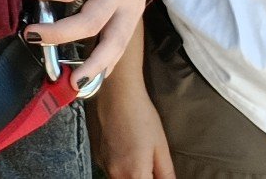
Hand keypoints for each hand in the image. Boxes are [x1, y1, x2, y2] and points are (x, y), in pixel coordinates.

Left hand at [24, 0, 154, 87]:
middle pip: (91, 20)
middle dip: (58, 33)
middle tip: (31, 35)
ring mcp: (130, 7)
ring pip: (113, 42)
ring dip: (92, 64)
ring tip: (72, 83)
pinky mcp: (133, 18)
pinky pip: (121, 47)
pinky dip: (107, 66)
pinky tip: (92, 82)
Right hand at [91, 63, 175, 178]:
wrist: (117, 95)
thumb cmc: (141, 117)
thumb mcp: (161, 147)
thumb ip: (166, 174)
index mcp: (135, 174)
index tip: (158, 173)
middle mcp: (117, 174)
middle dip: (144, 178)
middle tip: (152, 167)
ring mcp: (105, 166)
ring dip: (134, 177)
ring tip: (142, 159)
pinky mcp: (99, 158)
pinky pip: (113, 173)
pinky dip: (123, 171)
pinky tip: (129, 154)